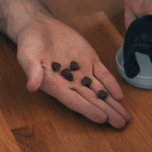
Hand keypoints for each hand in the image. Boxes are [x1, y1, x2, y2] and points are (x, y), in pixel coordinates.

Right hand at [16, 18, 130, 128]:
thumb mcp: (26, 54)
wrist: (39, 27)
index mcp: (54, 85)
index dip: (88, 109)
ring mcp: (81, 72)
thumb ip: (31, 69)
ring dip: (112, 104)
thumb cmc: (30, 43)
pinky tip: (120, 96)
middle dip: (106, 112)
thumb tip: (32, 86)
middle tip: (121, 124)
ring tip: (125, 118)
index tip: (102, 118)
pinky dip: (111, 84)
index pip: (74, 101)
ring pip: (100, 91)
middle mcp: (70, 83)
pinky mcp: (89, 61)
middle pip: (91, 100)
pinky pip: (103, 75)